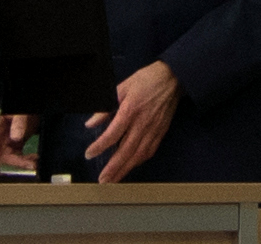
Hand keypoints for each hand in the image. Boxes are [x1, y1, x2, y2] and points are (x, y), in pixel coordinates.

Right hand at [0, 113, 38, 172]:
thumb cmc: (21, 110)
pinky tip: (33, 159)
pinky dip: (25, 161)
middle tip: (22, 164)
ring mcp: (4, 142)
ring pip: (8, 158)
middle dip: (9, 162)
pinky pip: (17, 158)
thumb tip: (16, 138)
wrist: (30, 112)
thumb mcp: (20, 114)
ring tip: (32, 161)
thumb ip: (18, 123)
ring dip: (20, 163)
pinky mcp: (13, 147)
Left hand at [83, 61, 180, 182]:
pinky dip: (138, 162)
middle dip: (113, 167)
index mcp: (130, 110)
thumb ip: (105, 107)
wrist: (171, 80)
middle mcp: (142, 124)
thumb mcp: (121, 88)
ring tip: (113, 179)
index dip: (100, 146)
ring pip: (138, 155)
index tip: (89, 154)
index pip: (113, 133)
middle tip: (102, 180)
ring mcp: (153, 131)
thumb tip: (90, 123)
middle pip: (126, 150)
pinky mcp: (160, 134)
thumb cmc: (145, 81)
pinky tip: (130, 167)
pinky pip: (148, 152)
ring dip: (125, 169)